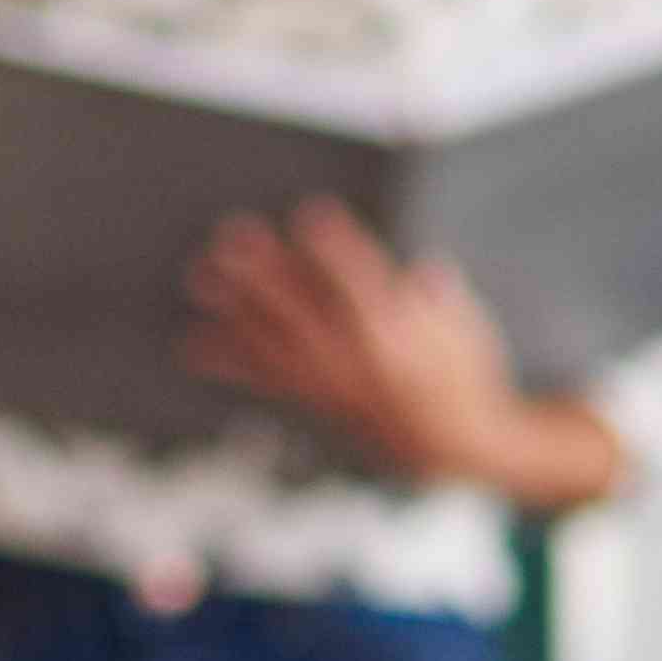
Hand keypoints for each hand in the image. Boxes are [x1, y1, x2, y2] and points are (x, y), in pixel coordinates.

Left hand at [184, 200, 614, 496]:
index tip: (311, 213)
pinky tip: (194, 342)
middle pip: (304, 308)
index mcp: (401, 337)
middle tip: (232, 238)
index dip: (337, 247)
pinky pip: (266, 380)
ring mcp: (331, 385)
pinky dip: (229, 362)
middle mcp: (358, 363)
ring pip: (276, 340)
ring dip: (235, 308)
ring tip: (203, 276)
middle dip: (265, 272)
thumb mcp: (467, 326)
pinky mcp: (315, 402)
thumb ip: (440, 295)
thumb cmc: (463, 374)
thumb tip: (424, 270)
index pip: (365, 283)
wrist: (451, 447)